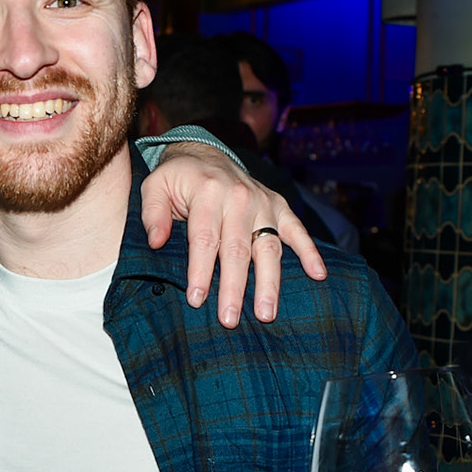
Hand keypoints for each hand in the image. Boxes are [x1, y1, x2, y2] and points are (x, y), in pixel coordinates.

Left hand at [140, 143, 325, 326]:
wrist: (205, 152)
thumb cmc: (178, 179)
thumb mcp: (155, 186)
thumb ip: (153, 214)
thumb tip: (156, 242)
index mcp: (209, 192)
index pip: (205, 238)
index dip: (200, 271)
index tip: (196, 299)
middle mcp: (240, 197)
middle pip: (238, 250)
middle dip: (234, 288)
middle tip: (230, 319)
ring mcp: (263, 203)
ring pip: (268, 247)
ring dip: (269, 283)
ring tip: (266, 314)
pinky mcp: (279, 207)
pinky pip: (298, 231)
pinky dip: (310, 252)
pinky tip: (318, 275)